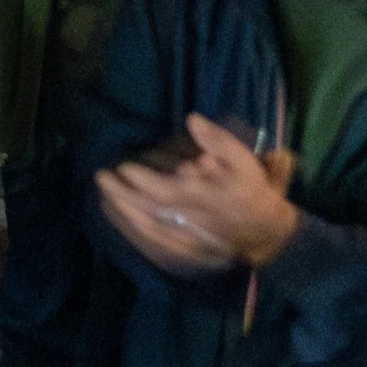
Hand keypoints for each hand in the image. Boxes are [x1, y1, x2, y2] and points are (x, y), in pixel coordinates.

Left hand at [100, 115, 302, 274]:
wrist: (265, 232)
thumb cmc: (252, 192)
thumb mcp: (243, 160)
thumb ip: (218, 140)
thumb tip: (192, 119)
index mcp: (201, 196)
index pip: (164, 189)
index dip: (141, 180)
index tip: (122, 167)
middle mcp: (189, 218)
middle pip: (148, 209)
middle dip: (121, 194)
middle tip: (101, 178)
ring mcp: (186, 236)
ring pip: (147, 227)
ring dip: (123, 211)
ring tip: (104, 195)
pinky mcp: (185, 247)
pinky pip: (153, 241)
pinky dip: (134, 230)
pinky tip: (121, 217)